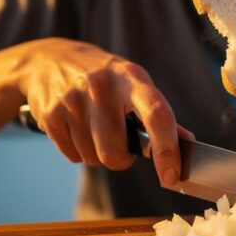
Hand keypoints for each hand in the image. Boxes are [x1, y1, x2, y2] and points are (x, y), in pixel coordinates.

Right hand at [18, 38, 192, 185]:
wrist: (48, 59)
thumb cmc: (103, 76)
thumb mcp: (132, 82)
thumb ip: (157, 112)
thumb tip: (187, 142)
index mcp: (131, 77)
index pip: (156, 115)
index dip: (167, 150)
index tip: (171, 176)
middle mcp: (101, 86)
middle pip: (115, 153)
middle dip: (120, 158)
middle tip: (118, 139)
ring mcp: (72, 100)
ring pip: (93, 158)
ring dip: (97, 152)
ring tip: (92, 126)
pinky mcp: (50, 115)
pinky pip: (72, 157)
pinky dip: (77, 150)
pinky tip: (75, 126)